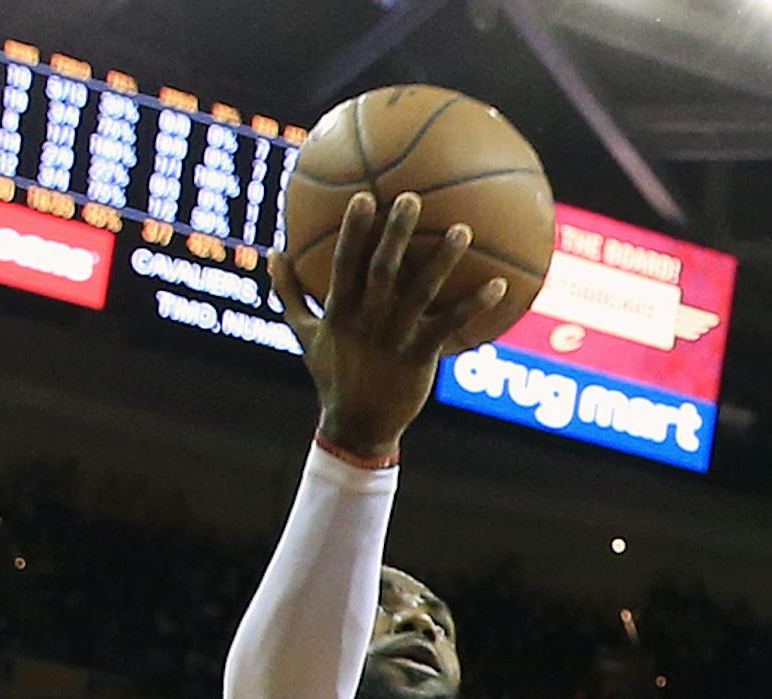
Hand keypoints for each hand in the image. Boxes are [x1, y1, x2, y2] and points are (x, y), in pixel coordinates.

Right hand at [270, 192, 508, 458]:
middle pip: (382, 270)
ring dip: (442, 261)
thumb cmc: (332, 376)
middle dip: (396, 233)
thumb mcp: (305, 334)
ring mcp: (394, 338)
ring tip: (462, 230)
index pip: (344, 265)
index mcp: (340, 312)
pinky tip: (499, 284)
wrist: (356, 428)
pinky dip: (474, 306)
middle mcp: (367, 321)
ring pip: (420, 293)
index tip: (364, 197)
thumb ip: (290, 293)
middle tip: (412, 198)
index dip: (353, 232)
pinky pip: (450, 326)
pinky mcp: (419, 356)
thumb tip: (272, 254)